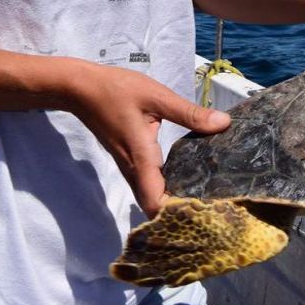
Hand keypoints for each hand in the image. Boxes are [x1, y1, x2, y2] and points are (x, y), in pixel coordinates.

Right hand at [67, 64, 229, 217]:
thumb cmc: (117, 91)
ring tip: (208, 195)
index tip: (204, 212)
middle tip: (215, 207)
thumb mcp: (157, 97)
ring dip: (174, 199)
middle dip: (182, 211)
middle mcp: (134, 170)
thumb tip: (224, 124)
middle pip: (156, 205)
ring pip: (152, 195)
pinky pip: (149, 183)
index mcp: (142, 158)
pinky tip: (189, 175)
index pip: (155, 203)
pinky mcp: (130, 161)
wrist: (80, 89)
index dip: (177, 215)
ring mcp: (130, 168)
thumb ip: (189, 113)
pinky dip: (167, 185)